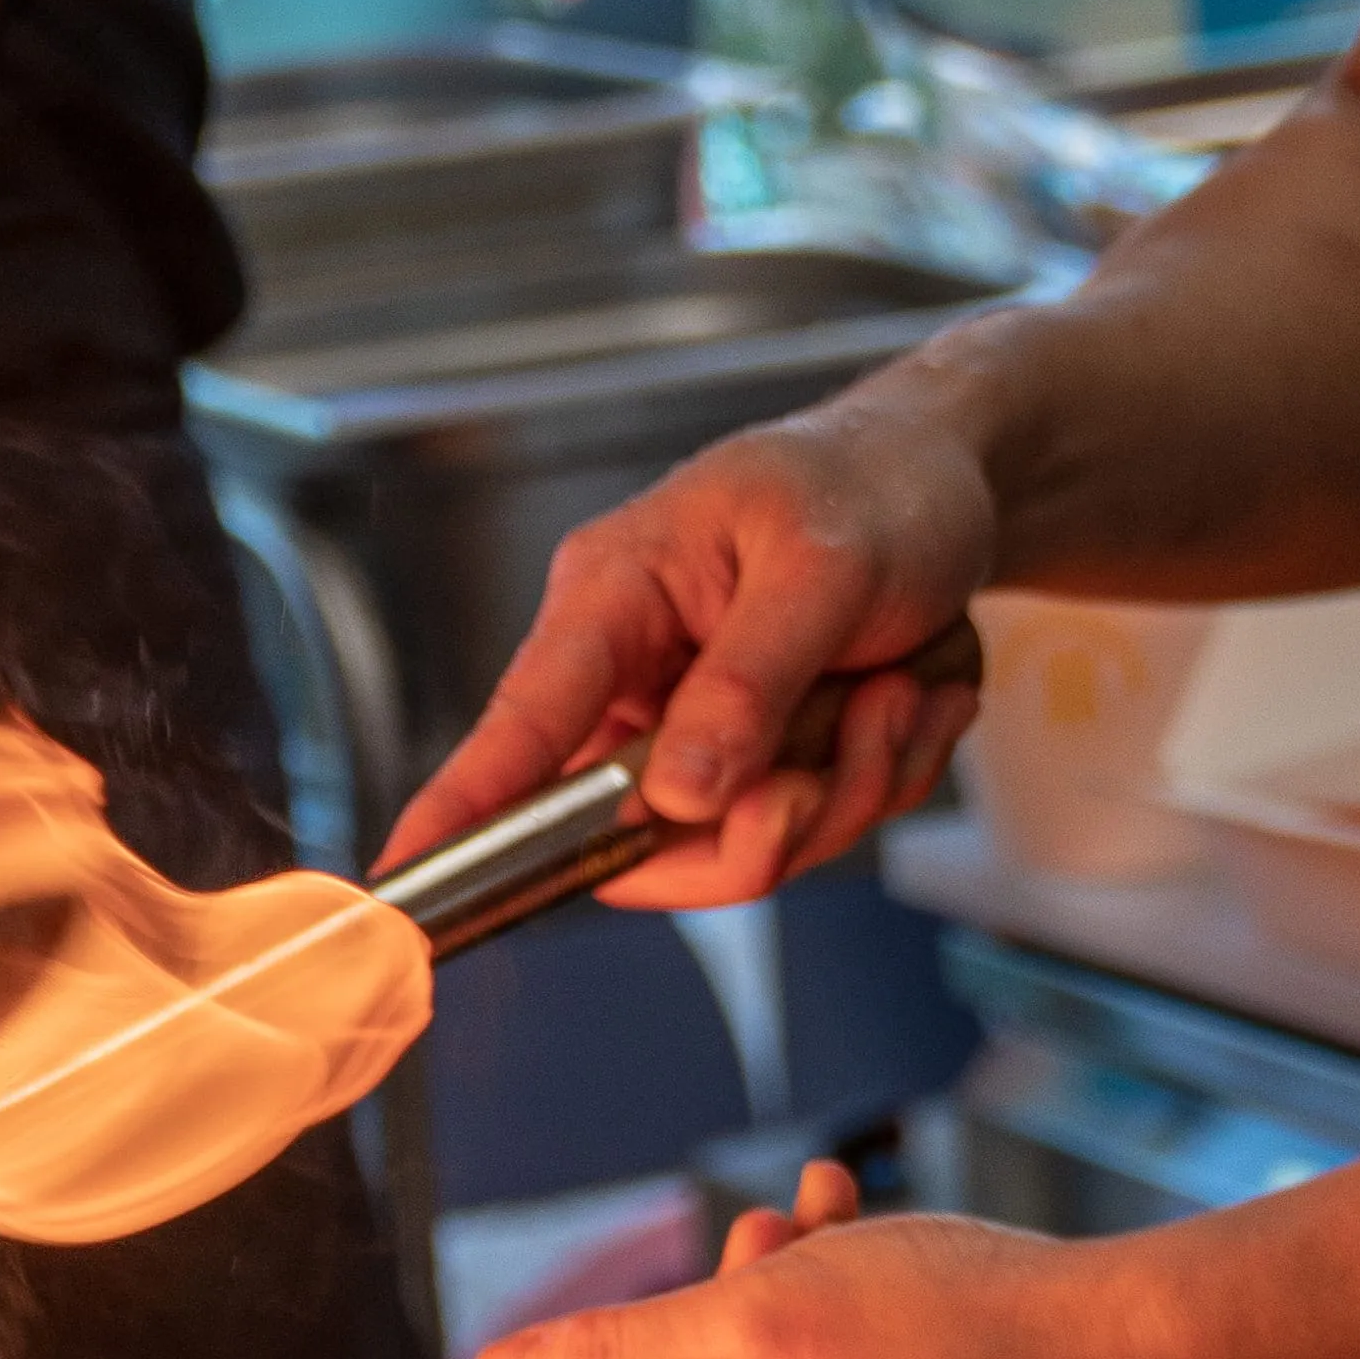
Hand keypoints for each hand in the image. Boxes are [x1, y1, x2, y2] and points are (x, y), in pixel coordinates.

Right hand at [380, 368, 998, 915]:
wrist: (955, 483)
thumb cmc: (873, 487)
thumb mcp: (821, 567)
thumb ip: (747, 681)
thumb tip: (676, 794)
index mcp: (614, 600)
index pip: (521, 721)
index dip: (463, 807)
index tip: (405, 875)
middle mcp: (640, 680)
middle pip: (651, 831)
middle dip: (779, 807)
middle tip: (866, 718)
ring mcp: (701, 732)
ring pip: (747, 843)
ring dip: (856, 776)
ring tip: (901, 681)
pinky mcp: (763, 763)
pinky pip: (817, 827)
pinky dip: (889, 770)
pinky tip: (911, 691)